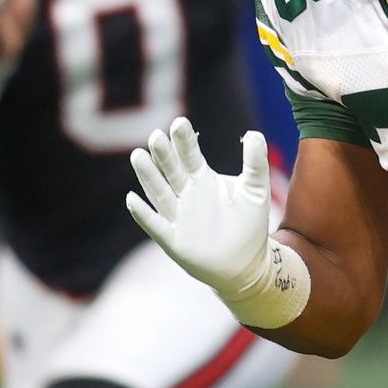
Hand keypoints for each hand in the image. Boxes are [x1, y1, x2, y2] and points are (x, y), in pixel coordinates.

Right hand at [126, 117, 274, 296]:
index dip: (184, 141)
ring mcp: (178, 217)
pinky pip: (155, 225)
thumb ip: (256, 163)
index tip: (179, 123)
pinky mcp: (173, 240)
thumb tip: (254, 133)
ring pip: (159, 192)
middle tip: (156, 135)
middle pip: (171, 170)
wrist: (247, 265)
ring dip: (148, 176)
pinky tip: (132, 199)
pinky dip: (143, 214)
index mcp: (203, 180)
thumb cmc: (249, 226)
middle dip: (163, 154)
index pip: (190, 155)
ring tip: (138, 155)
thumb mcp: (256, 191)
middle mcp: (186, 195)